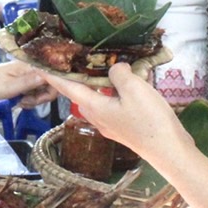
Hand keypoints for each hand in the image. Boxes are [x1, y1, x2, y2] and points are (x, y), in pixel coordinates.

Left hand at [0, 61, 55, 106]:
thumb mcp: (10, 87)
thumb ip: (30, 83)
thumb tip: (49, 77)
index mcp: (30, 65)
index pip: (54, 75)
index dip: (53, 88)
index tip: (40, 99)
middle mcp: (32, 68)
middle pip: (50, 84)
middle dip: (41, 97)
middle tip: (27, 102)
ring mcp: (28, 75)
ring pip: (43, 90)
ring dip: (35, 100)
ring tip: (21, 102)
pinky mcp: (24, 82)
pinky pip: (35, 92)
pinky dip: (30, 99)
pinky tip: (20, 101)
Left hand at [39, 63, 187, 160]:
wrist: (169, 150)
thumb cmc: (149, 120)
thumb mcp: (133, 89)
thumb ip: (118, 73)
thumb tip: (115, 69)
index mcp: (94, 107)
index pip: (66, 87)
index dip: (52, 75)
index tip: (38, 63)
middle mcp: (97, 116)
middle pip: (81, 92)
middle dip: (75, 75)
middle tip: (73, 57)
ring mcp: (111, 124)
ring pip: (98, 98)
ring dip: (98, 82)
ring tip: (102, 64)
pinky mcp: (125, 126)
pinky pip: (113, 104)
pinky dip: (115, 91)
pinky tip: (128, 82)